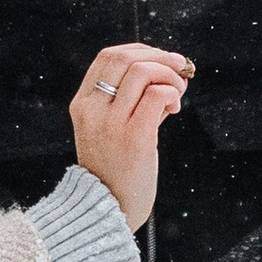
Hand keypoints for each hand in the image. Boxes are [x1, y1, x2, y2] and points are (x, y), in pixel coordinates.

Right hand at [69, 42, 193, 228]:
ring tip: (177, 95)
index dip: (140, 49)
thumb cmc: (115, 169)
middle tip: (179, 68)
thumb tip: (167, 71)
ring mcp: (111, 124)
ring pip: (143, 72)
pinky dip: (171, 93)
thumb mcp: (109, 130)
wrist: (108, 211)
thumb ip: (130, 101)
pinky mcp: (134, 138)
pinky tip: (173, 109)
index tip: (160, 57)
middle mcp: (92, 111)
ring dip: (169, 75)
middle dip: (159, 56)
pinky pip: (157, 95)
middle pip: (125, 58)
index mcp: (82, 105)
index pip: (108, 57)